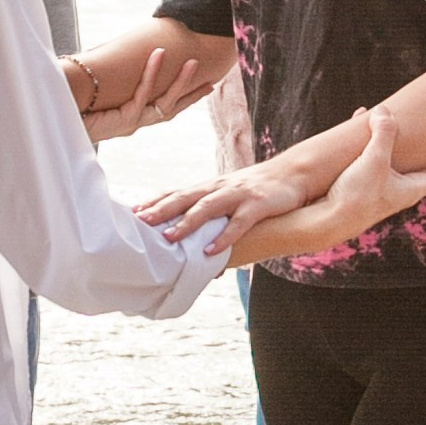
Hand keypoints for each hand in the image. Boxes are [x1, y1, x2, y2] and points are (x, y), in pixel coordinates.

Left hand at [70, 48, 210, 143]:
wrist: (58, 116)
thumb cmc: (74, 103)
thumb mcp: (100, 91)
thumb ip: (114, 80)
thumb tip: (124, 55)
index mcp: (133, 119)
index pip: (166, 108)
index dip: (186, 98)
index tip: (205, 86)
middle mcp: (137, 123)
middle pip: (172, 109)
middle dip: (192, 95)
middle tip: (212, 81)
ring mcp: (133, 124)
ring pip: (164, 103)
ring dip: (180, 81)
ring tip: (193, 62)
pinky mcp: (125, 120)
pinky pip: (143, 94)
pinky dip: (151, 74)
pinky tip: (158, 54)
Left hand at [136, 164, 309, 252]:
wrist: (293, 174)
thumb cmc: (257, 190)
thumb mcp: (229, 196)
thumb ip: (209, 212)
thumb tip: (189, 236)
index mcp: (210, 187)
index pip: (177, 192)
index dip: (155, 201)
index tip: (132, 211)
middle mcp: (219, 188)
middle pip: (186, 197)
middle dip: (162, 210)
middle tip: (140, 222)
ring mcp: (238, 195)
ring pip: (208, 208)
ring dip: (188, 222)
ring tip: (169, 237)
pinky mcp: (258, 205)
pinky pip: (239, 223)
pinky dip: (224, 236)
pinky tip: (211, 250)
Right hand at [230, 104, 425, 263]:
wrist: (327, 221)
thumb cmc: (356, 196)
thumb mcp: (374, 160)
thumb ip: (383, 134)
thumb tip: (384, 112)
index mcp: (413, 188)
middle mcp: (402, 190)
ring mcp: (383, 190)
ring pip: (396, 158)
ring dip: (396, 138)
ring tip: (393, 117)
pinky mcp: (363, 187)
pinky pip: (373, 158)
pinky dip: (371, 142)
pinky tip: (359, 123)